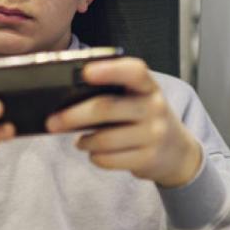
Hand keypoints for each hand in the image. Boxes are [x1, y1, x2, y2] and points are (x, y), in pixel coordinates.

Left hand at [45, 57, 201, 187]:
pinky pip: (108, 159)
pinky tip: (95, 152)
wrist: (178, 152)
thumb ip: (113, 92)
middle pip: (106, 108)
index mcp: (149, 86)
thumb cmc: (146, 119)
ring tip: (79, 140)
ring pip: (104, 139)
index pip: (134, 71)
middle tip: (52, 121)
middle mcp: (154, 108)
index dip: (109, 70)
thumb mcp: (139, 99)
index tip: (85, 72)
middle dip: (72, 116)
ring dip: (84, 141)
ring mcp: (154, 135)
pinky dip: (95, 156)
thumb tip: (66, 99)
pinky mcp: (148, 158)